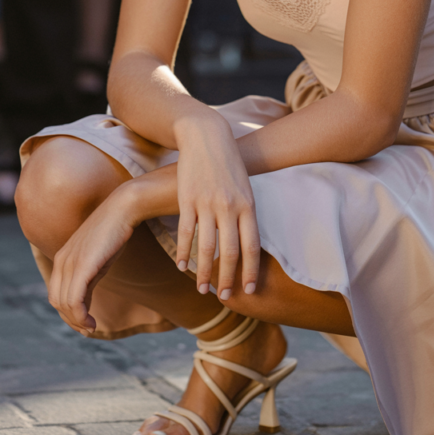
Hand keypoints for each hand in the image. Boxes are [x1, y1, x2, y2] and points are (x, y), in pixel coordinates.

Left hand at [48, 183, 135, 334]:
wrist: (123, 209)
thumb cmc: (114, 233)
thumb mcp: (97, 260)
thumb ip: (88, 279)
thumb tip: (85, 301)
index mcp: (62, 259)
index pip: (56, 293)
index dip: (67, 313)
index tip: (84, 323)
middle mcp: (61, 262)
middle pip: (57, 301)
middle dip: (71, 320)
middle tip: (88, 330)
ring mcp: (70, 264)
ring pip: (64, 304)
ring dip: (76, 321)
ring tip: (91, 328)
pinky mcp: (82, 267)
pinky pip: (74, 300)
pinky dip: (80, 316)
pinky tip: (92, 323)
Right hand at [175, 122, 259, 302]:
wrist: (207, 137)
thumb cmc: (229, 165)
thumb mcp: (246, 188)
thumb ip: (247, 215)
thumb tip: (249, 245)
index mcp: (248, 205)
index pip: (251, 247)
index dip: (250, 272)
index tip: (249, 291)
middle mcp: (229, 207)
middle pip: (229, 252)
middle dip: (227, 279)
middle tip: (223, 297)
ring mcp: (207, 203)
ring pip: (206, 247)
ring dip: (204, 272)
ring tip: (202, 288)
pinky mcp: (187, 199)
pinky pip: (185, 232)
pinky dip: (184, 252)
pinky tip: (182, 266)